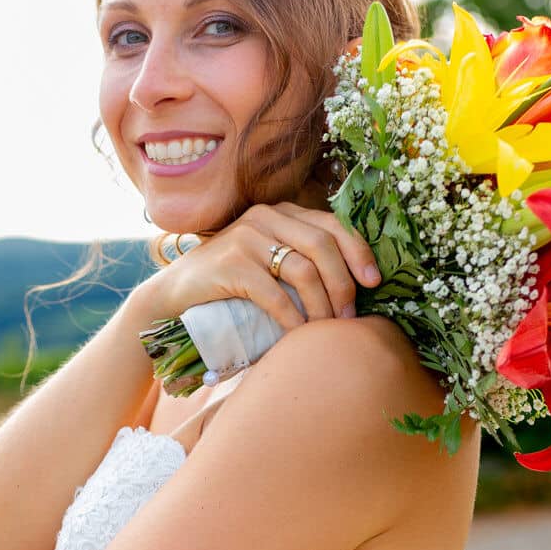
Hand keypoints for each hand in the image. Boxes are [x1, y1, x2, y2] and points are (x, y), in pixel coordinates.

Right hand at [150, 203, 381, 336]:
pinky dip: (293, 319)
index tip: (374, 283)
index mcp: (282, 213)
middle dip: (343, 285)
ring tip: (327, 330)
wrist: (176, 295)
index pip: (333, 225)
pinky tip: (299, 336)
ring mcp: (246, 238)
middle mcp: (266, 217)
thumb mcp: (268, 262)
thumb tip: (352, 286)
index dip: (358, 252)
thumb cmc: (230, 284)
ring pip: (303, 270)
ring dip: (322, 306)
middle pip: (322, 246)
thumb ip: (300, 260)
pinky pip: (275, 294)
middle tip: (349, 318)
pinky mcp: (231, 265)